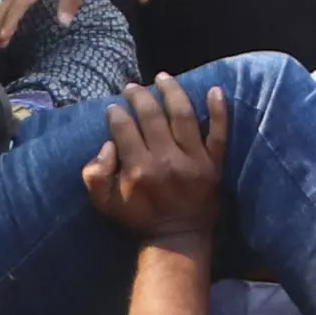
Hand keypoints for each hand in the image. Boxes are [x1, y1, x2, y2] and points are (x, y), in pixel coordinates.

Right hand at [80, 79, 229, 239]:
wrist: (179, 237)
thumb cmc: (141, 218)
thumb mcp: (106, 204)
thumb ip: (95, 176)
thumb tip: (108, 145)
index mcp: (138, 169)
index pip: (124, 129)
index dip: (116, 114)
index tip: (114, 108)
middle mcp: (165, 160)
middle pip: (151, 116)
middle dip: (139, 96)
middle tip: (132, 87)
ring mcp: (193, 160)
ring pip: (183, 115)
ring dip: (172, 91)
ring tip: (162, 77)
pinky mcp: (214, 163)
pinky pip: (220, 132)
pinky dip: (219, 110)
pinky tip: (215, 89)